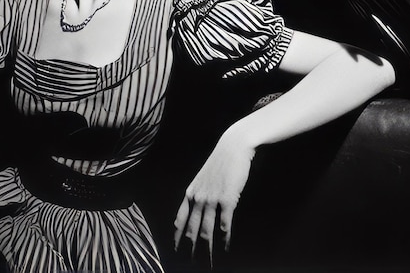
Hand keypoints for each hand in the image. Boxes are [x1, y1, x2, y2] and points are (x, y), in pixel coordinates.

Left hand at [174, 128, 254, 262]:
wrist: (233, 147)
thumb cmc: (221, 161)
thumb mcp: (204, 176)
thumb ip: (199, 192)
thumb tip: (197, 207)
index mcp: (191, 192)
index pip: (180, 219)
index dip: (177, 236)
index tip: (175, 250)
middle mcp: (198, 197)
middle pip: (191, 229)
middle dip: (189, 249)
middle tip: (189, 263)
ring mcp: (212, 199)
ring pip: (206, 231)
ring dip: (206, 250)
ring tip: (207, 263)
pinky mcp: (227, 200)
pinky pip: (224, 225)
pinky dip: (223, 239)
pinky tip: (224, 248)